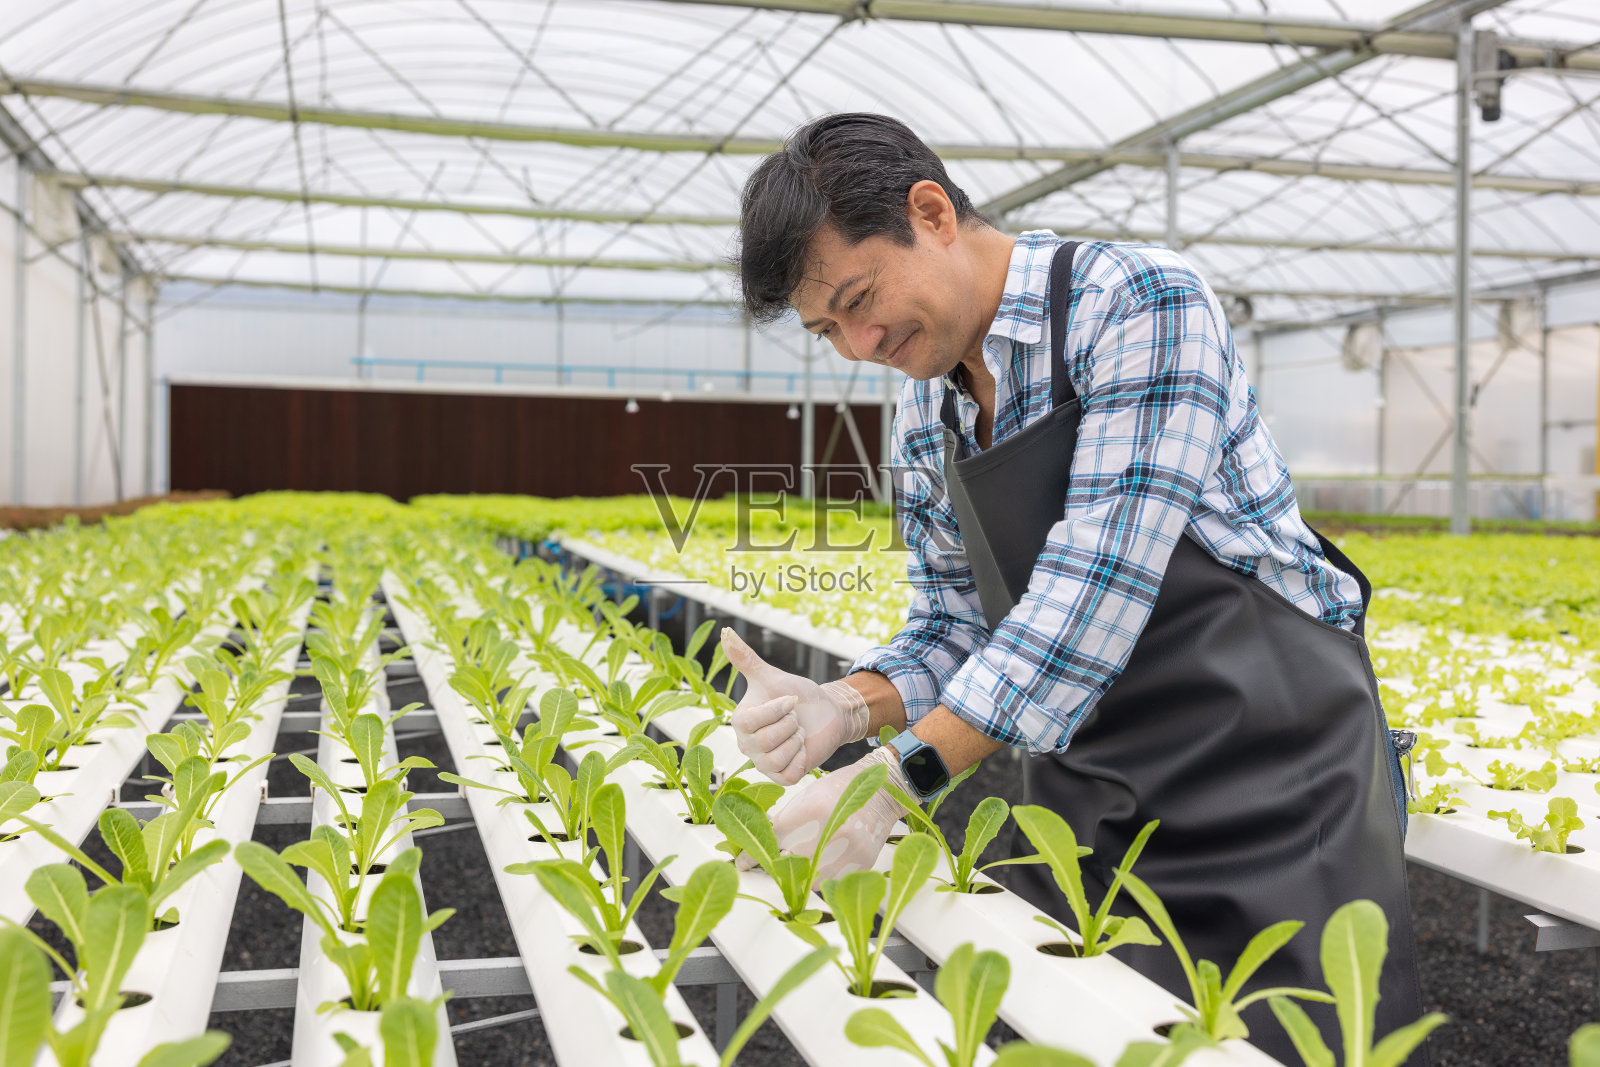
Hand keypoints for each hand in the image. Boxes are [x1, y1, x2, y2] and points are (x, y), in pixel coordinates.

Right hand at [721, 627, 868, 784]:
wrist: (825, 712)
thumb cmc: (796, 694)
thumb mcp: (772, 676)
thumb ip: (746, 658)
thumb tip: (725, 630)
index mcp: (740, 721)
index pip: (751, 722)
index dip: (776, 710)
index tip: (790, 700)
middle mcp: (747, 745)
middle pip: (767, 740)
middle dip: (790, 724)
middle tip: (795, 719)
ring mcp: (763, 764)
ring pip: (778, 757)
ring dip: (797, 741)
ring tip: (798, 733)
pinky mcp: (782, 777)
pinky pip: (789, 774)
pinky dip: (801, 760)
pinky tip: (802, 749)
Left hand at [737, 747, 908, 884]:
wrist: (883, 791)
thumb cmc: (842, 789)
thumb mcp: (808, 795)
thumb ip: (785, 820)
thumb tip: (760, 843)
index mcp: (812, 810)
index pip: (772, 840)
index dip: (752, 855)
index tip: (742, 864)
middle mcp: (830, 830)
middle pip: (788, 862)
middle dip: (775, 865)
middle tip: (771, 863)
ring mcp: (848, 849)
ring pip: (808, 880)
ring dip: (798, 876)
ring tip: (798, 864)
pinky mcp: (861, 863)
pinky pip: (831, 883)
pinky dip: (820, 880)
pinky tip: (819, 867)